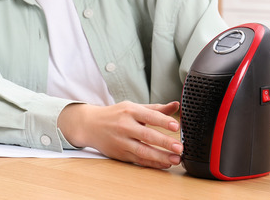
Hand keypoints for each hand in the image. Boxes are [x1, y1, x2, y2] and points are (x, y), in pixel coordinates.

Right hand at [58, 101, 181, 168]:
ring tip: (175, 159)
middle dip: (164, 142)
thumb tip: (176, 105)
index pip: (149, 116)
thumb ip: (156, 109)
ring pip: (142, 151)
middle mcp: (125, 126)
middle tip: (179, 147)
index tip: (176, 126)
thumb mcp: (133, 107)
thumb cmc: (115, 115)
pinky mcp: (120, 154)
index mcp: (130, 111)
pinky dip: (152, 163)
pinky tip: (164, 164)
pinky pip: (138, 160)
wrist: (90, 125)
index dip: (163, 121)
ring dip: (160, 157)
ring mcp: (121, 141)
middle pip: (146, 135)